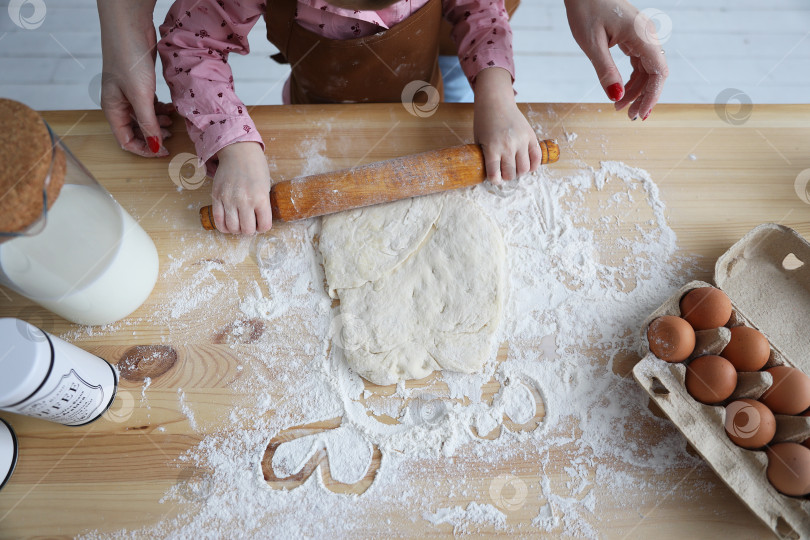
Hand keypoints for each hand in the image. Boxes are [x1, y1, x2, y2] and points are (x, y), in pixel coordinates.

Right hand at [97, 0, 171, 156]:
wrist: (130, 26)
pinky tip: (171, 108)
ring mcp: (129, 93)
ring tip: (172, 122)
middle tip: (171, 136)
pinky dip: (160, 109)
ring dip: (158, 123)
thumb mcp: (140, 95)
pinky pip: (150, 104)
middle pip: (135, 130)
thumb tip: (155, 147)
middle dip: (153, 136)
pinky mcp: (139, 83)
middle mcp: (119, 103)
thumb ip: (147, 122)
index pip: (126, 140)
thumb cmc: (129, 59)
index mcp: (112, 109)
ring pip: (144, 117)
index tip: (164, 152)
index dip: (144, 149)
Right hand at [212, 142, 272, 234]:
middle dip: (250, 230)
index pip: (264, 226)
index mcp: (261, 198)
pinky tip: (229, 224)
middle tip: (250, 224)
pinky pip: (218, 220)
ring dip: (237, 229)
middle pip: (247, 230)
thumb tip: (258, 222)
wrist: (238, 151)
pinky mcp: (216, 197)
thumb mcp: (266, 186)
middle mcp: (245, 200)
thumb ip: (262, 205)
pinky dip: (224, 227)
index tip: (261, 223)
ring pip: (232, 228)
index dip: (263, 227)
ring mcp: (229, 199)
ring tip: (239, 224)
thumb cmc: (255, 167)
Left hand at [474, 67, 542, 184]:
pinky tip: (527, 165)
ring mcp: (521, 141)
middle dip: (507, 177)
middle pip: (511, 174)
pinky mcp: (531, 136)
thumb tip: (493, 175)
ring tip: (515, 168)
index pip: (494, 174)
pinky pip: (536, 158)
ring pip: (525, 169)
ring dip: (519, 172)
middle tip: (505, 172)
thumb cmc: (484, 122)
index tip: (494, 178)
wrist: (496, 103)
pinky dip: (533, 166)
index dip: (494, 180)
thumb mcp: (478, 140)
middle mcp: (507, 146)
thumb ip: (485, 157)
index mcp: (492, 148)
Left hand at [564, 0, 668, 119]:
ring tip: (618, 107)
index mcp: (642, 35)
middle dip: (643, 97)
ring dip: (635, 90)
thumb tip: (616, 97)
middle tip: (629, 116)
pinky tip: (619, 90)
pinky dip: (630, 79)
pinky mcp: (633, 36)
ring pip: (646, 70)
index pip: (658, 71)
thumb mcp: (592, 44)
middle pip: (654, 73)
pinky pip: (638, 62)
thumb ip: (605, 71)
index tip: (641, 114)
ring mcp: (642, 35)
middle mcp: (647, 35)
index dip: (653, 96)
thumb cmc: (586, 8)